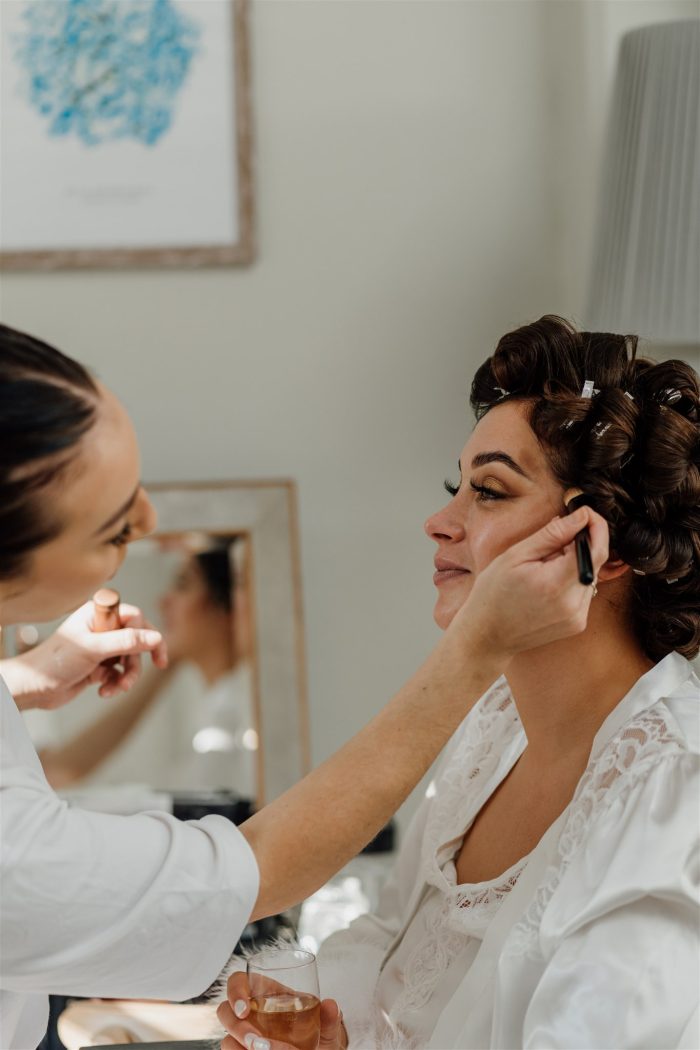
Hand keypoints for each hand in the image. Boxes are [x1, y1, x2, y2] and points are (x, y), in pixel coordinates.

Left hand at [3, 599, 167, 710]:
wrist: (35, 688)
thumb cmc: (55, 661)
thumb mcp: (93, 649)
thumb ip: (126, 641)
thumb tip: (156, 637)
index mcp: (99, 614)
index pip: (135, 617)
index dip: (148, 635)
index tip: (157, 656)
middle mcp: (102, 627)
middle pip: (137, 640)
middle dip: (135, 662)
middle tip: (132, 680)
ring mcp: (102, 646)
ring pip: (130, 659)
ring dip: (126, 676)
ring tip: (115, 688)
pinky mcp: (100, 665)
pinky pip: (120, 673)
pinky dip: (116, 683)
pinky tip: (104, 691)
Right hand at [218, 972, 346, 1049]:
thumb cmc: (319, 1037)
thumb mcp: (326, 1027)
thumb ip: (329, 1017)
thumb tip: (330, 1005)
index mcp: (267, 994)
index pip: (239, 981)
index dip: (235, 991)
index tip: (244, 1008)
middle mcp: (252, 1014)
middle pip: (225, 1011)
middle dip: (235, 1026)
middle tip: (255, 1041)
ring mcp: (246, 1036)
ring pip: (227, 1038)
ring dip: (237, 1045)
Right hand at [449, 506, 608, 661]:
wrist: (487, 635)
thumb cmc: (493, 593)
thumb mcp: (515, 555)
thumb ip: (552, 535)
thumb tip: (580, 517)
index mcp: (555, 584)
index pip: (596, 549)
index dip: (596, 527)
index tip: (586, 514)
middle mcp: (572, 604)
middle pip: (594, 562)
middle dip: (579, 544)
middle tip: (552, 542)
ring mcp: (577, 617)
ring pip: (590, 576)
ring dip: (574, 563)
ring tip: (544, 567)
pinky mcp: (577, 624)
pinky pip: (584, 592)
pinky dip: (571, 581)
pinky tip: (547, 584)